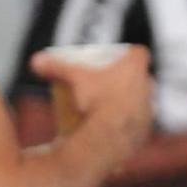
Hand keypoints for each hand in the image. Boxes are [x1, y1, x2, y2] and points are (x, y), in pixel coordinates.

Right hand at [31, 45, 153, 158]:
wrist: (110, 134)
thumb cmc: (96, 99)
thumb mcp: (72, 78)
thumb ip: (56, 67)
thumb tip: (36, 61)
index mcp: (135, 67)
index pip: (139, 52)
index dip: (130, 53)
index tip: (118, 56)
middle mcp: (149, 86)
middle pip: (141, 77)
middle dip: (128, 79)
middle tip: (108, 82)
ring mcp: (150, 108)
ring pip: (142, 100)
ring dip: (130, 101)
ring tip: (110, 105)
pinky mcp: (146, 129)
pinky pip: (139, 123)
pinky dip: (126, 122)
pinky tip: (115, 126)